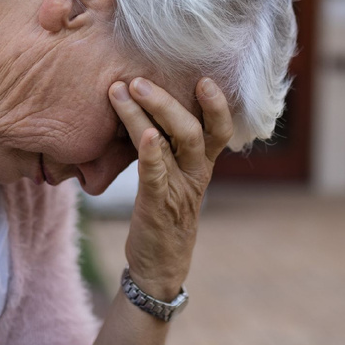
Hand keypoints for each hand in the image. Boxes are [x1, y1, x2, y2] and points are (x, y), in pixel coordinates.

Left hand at [109, 76, 232, 300]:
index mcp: (202, 164)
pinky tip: (142, 135)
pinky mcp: (157, 205)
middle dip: (167, 101)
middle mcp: (196, 173)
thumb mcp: (170, 175)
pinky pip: (156, 175)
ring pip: (174, 145)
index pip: (219, 129)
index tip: (204, 77)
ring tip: (125, 91)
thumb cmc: (161, 212)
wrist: (157, 266)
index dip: (217, 104)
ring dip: (147, 115)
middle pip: (194, 130)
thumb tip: (145, 104)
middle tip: (138, 79)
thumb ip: (166, 144)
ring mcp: (179, 189)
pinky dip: (150, 153)